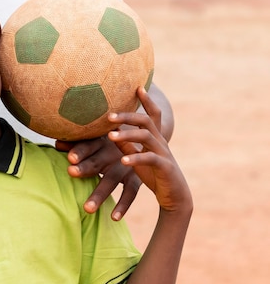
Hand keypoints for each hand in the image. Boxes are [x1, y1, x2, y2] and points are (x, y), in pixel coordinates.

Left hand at [56, 136, 141, 219]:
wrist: (139, 140)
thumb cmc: (105, 144)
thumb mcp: (93, 141)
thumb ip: (76, 145)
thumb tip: (57, 144)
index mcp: (99, 141)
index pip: (87, 145)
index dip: (79, 151)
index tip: (70, 159)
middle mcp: (112, 152)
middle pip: (96, 161)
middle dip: (84, 168)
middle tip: (71, 173)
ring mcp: (125, 165)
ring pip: (111, 180)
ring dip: (99, 194)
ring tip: (87, 209)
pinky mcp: (135, 178)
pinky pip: (130, 193)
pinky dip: (123, 205)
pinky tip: (114, 218)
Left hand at [108, 87, 191, 213]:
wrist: (175, 197)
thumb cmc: (154, 174)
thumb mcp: (136, 157)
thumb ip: (126, 145)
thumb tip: (110, 132)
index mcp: (154, 137)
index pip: (152, 114)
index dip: (146, 100)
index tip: (138, 87)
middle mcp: (160, 141)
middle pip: (146, 120)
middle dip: (128, 115)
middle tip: (109, 115)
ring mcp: (164, 153)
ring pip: (146, 136)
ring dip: (127, 134)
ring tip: (110, 136)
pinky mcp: (165, 167)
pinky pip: (150, 158)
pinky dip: (136, 158)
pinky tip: (122, 160)